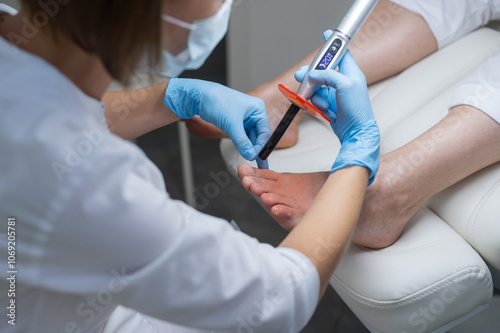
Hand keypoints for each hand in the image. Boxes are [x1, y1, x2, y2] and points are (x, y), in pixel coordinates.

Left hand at [164, 79, 270, 159]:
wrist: (199, 97)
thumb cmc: (216, 101)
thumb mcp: (231, 124)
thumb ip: (242, 142)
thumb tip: (250, 155)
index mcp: (257, 109)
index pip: (264, 131)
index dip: (261, 146)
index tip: (257, 157)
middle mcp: (253, 113)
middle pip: (259, 135)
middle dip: (257, 148)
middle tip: (259, 163)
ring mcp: (244, 118)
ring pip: (250, 137)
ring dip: (250, 148)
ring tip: (253, 160)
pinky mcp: (235, 123)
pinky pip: (242, 136)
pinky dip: (243, 144)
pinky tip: (245, 153)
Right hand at [295, 51, 379, 184]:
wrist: (356, 132)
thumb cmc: (357, 109)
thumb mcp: (344, 85)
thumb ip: (328, 75)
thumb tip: (313, 74)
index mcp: (351, 73)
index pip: (341, 53)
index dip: (333, 45)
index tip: (326, 35)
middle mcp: (343, 82)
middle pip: (322, 70)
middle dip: (311, 74)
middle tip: (302, 76)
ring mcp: (335, 94)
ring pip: (316, 86)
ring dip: (314, 94)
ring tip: (320, 103)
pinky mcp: (328, 105)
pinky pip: (315, 99)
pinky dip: (316, 104)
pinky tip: (323, 110)